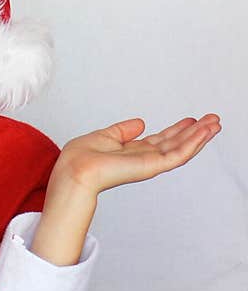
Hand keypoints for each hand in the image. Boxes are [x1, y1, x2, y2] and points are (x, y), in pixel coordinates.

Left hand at [51, 113, 221, 195]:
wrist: (75, 171)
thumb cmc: (79, 158)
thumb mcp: (104, 136)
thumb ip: (123, 131)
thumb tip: (140, 123)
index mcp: (130, 153)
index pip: (159, 141)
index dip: (176, 130)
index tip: (190, 120)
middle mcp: (141, 159)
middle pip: (174, 144)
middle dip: (194, 132)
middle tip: (213, 119)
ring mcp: (148, 164)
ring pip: (180, 149)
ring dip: (199, 136)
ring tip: (215, 123)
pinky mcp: (152, 166)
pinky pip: (178, 154)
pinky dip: (193, 143)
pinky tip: (205, 132)